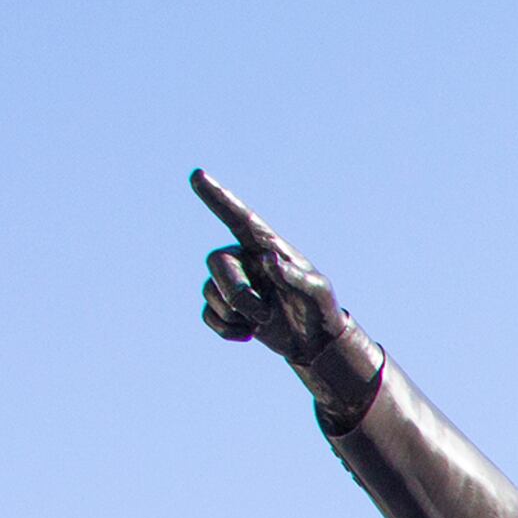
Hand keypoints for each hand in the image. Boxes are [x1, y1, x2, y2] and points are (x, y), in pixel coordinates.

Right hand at [192, 170, 378, 423]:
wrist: (316, 342)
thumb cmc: (320, 309)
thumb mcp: (316, 292)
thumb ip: (294, 276)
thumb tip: (267, 259)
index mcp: (267, 248)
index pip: (240, 219)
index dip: (218, 198)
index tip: (197, 175)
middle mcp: (246, 260)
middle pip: (217, 262)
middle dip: (236, 293)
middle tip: (265, 313)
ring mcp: (234, 283)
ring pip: (211, 291)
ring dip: (235, 314)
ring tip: (265, 321)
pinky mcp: (227, 308)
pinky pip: (208, 314)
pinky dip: (225, 329)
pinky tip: (248, 334)